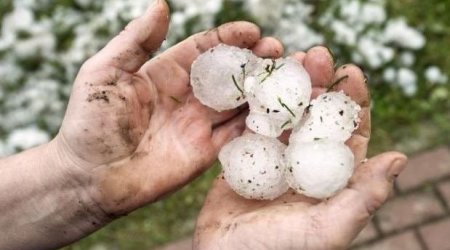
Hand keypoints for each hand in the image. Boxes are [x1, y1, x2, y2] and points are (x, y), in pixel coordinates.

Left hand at [53, 0, 282, 217]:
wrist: (89, 178)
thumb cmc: (89, 123)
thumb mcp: (104, 73)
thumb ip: (134, 40)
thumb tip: (161, 5)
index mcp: (165, 73)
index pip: (205, 49)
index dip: (229, 38)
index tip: (253, 31)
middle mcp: (186, 97)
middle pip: (229, 74)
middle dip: (254, 61)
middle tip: (278, 52)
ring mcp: (198, 125)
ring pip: (238, 103)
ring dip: (262, 89)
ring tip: (287, 77)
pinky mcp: (204, 152)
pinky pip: (236, 135)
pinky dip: (255, 123)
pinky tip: (274, 112)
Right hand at [194, 47, 407, 249]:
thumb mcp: (326, 229)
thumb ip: (362, 197)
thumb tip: (398, 158)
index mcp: (330, 180)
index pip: (349, 134)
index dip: (353, 103)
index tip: (351, 72)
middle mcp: (304, 165)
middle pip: (316, 117)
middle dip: (319, 84)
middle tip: (315, 55)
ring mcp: (273, 160)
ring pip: (285, 116)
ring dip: (287, 87)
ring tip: (287, 59)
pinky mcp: (244, 158)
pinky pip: (252, 125)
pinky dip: (255, 103)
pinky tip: (255, 83)